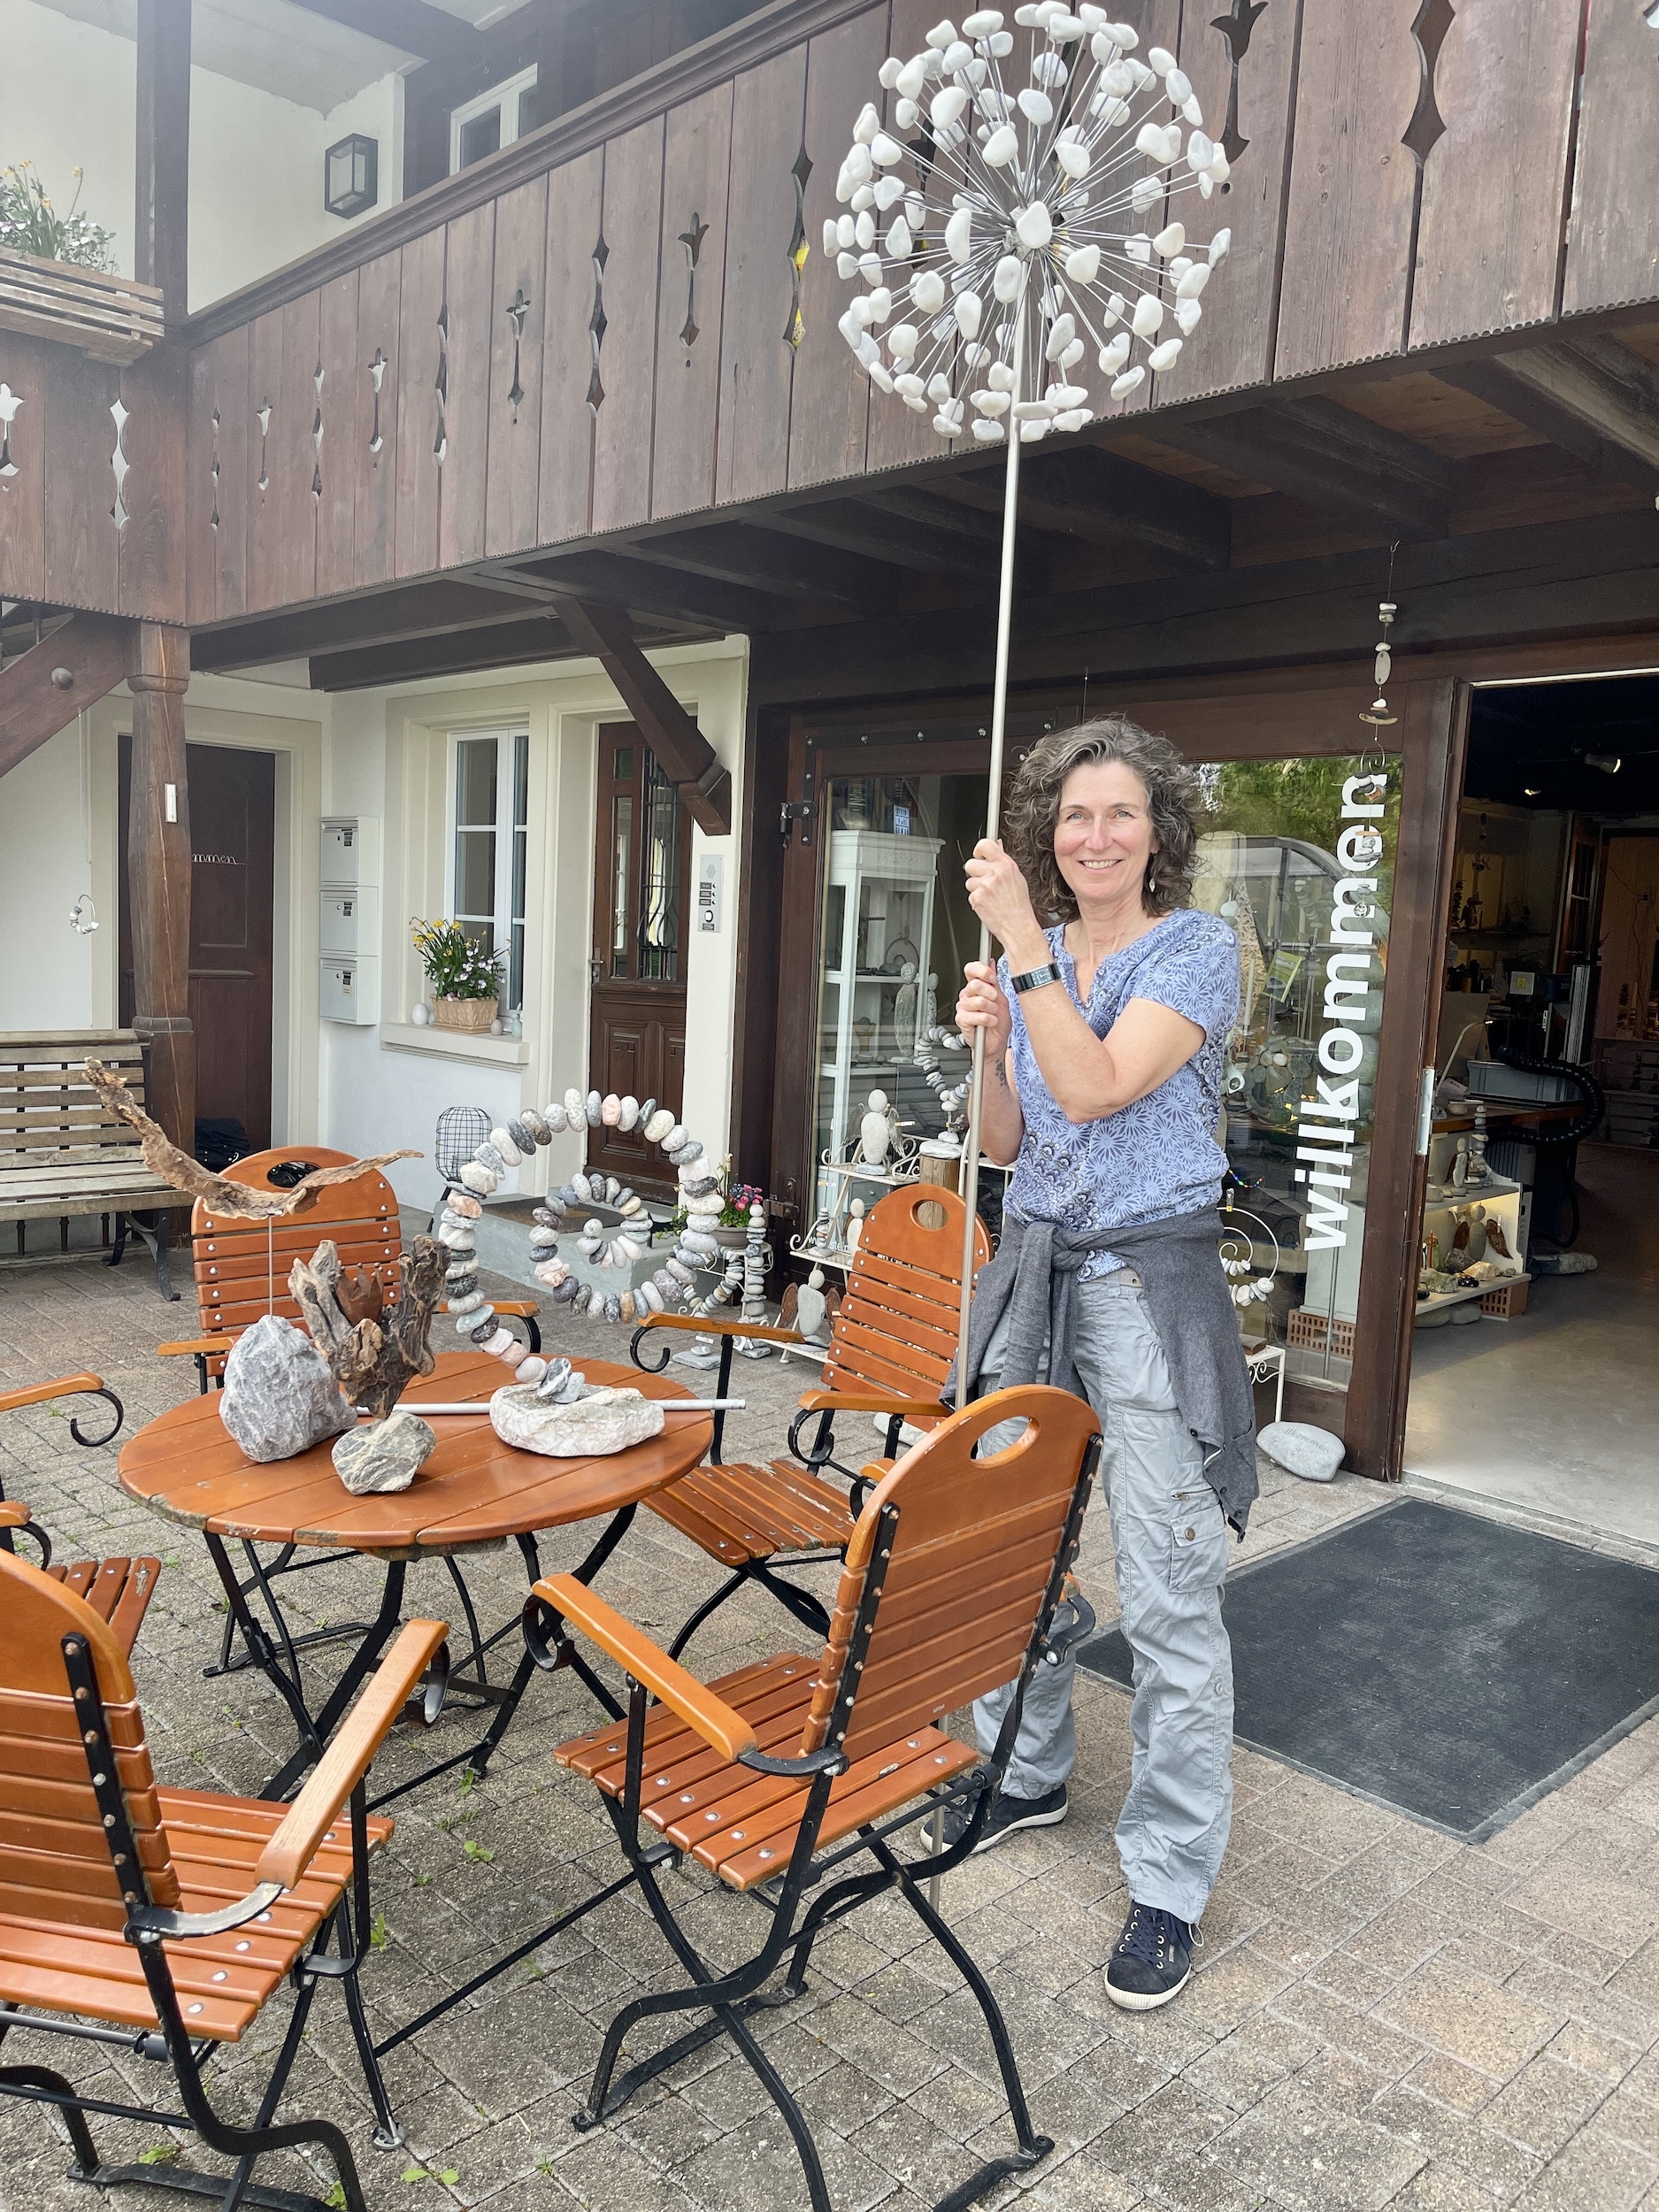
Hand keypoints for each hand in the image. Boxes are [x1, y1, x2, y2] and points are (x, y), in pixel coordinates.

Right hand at [956, 961, 1011, 1058]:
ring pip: (979, 1001)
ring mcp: (963, 1007)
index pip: (971, 969)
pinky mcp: (961, 1020)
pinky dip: (989, 1020)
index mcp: (975, 987)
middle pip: (975, 985)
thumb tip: (991, 963)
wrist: (996, 1042)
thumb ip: (994, 982)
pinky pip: (978, 1016)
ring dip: (992, 1010)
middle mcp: (967, 995)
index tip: (992, 978)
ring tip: (993, 1015)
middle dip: (991, 994)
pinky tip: (990, 1022)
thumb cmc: (998, 1022)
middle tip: (995, 1002)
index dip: (982, 971)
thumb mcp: (1001, 998)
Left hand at [964, 837, 1042, 957]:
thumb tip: (996, 846)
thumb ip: (1003, 861)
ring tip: (990, 896)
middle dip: (974, 873)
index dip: (978, 850)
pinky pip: (970, 895)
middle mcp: (995, 873)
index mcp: (1006, 865)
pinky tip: (988, 904)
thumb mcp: (1016, 877)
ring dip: (976, 888)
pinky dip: (976, 900)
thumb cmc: (1019, 905)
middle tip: (985, 882)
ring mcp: (985, 885)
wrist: (1018, 925)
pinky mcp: (977, 898)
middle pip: (970, 864)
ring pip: (969, 881)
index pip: (984, 844)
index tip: (979, 856)